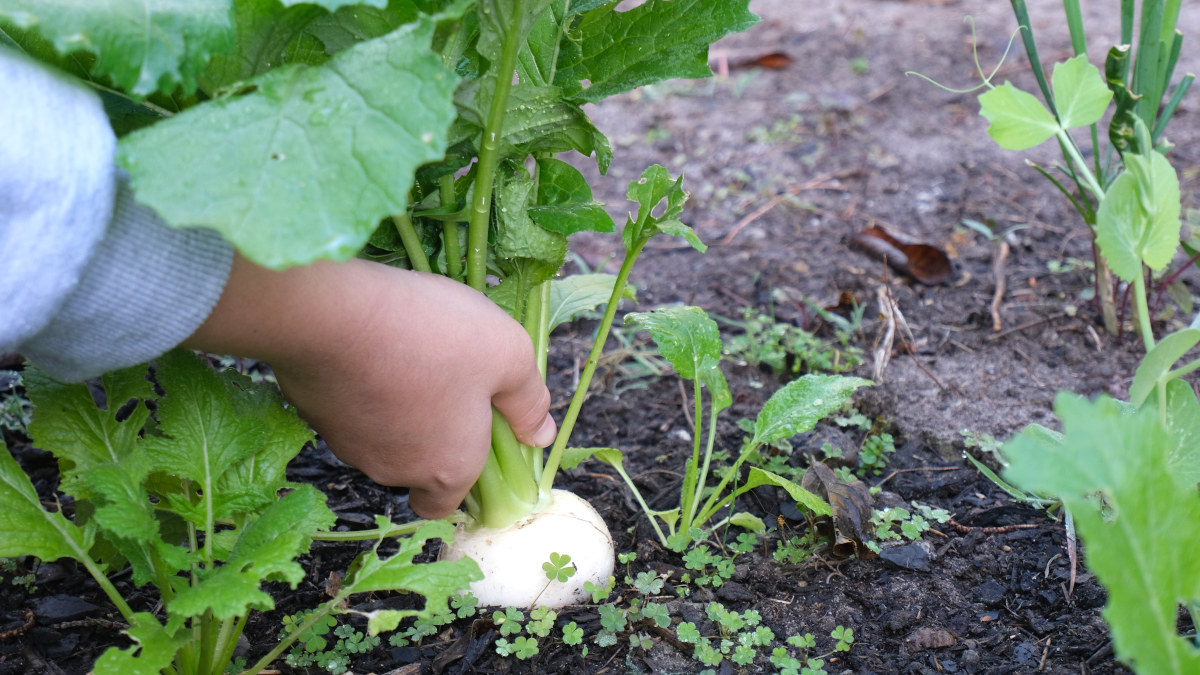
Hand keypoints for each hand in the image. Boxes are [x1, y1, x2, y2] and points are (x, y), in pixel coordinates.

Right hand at [182, 254, 556, 518]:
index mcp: (448, 469)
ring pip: (381, 437)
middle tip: (447, 380)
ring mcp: (349, 445)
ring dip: (397, 408)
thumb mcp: (509, 356)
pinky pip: (349, 408)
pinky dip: (363, 387)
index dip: (462, 479)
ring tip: (410, 354)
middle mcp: (396, 470)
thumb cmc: (437, 337)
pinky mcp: (314, 414)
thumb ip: (529, 401)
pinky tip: (373, 345)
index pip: (447, 504)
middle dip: (431, 433)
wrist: (334, 314)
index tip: (471, 437)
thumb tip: (542, 436)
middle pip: (416, 468)